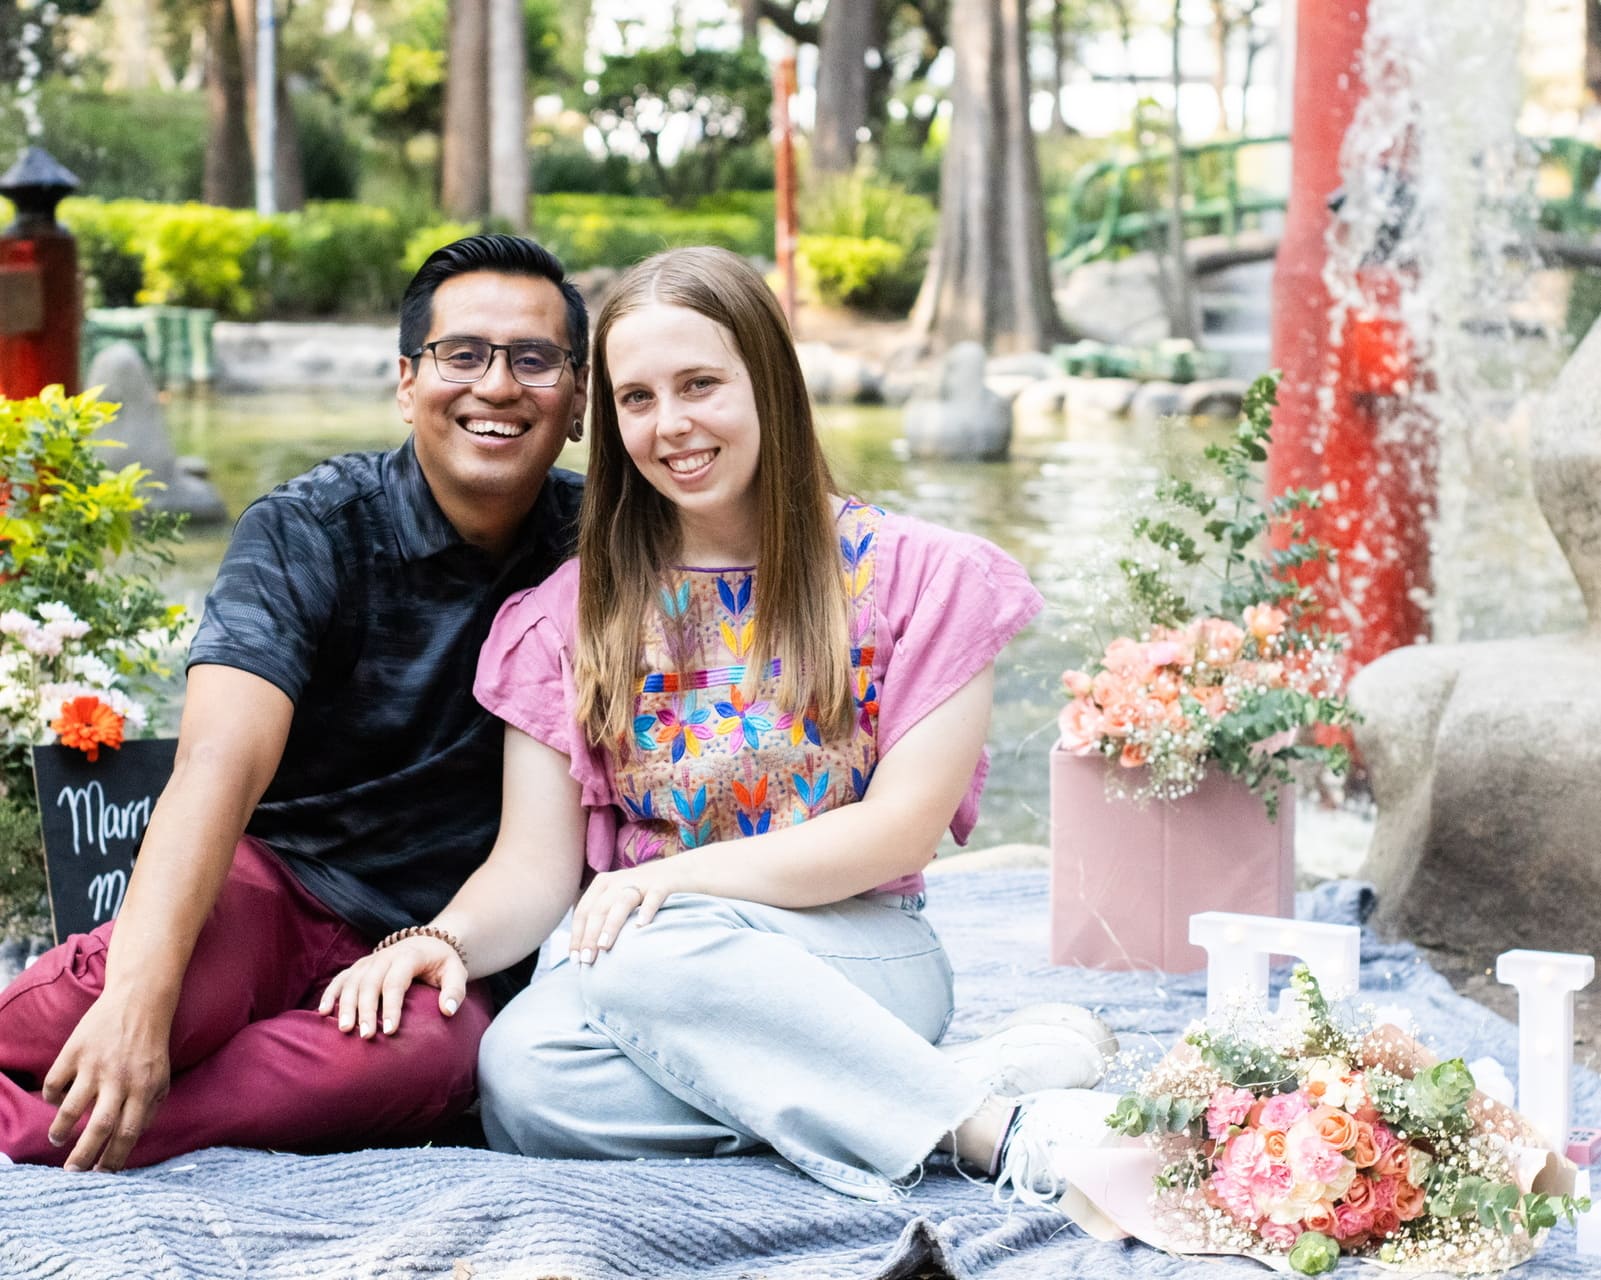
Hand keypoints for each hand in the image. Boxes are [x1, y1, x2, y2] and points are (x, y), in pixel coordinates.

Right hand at [42, 991, 172, 1172]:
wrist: (139, 1000)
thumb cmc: (151, 1043)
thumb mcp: (161, 1075)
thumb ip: (151, 1107)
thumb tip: (132, 1138)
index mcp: (145, 1087)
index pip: (129, 1132)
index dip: (115, 1157)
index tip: (102, 1174)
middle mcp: (120, 1079)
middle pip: (100, 1127)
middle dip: (84, 1155)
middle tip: (72, 1172)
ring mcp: (94, 1065)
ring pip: (71, 1108)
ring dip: (61, 1129)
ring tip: (57, 1140)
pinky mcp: (74, 1051)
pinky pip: (54, 1083)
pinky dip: (51, 1097)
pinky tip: (56, 1103)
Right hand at [317, 937, 465, 1038]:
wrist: (427, 941)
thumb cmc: (442, 962)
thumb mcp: (456, 972)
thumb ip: (455, 990)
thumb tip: (448, 1011)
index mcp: (409, 956)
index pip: (396, 982)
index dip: (392, 1007)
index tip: (391, 1031)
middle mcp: (385, 956)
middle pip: (370, 983)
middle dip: (366, 1010)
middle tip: (366, 1036)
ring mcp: (369, 960)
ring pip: (352, 981)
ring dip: (345, 1005)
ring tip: (344, 1029)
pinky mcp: (359, 966)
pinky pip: (340, 979)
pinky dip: (330, 993)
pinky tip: (322, 1013)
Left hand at [569, 865, 674, 964]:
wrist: (681, 871)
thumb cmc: (644, 894)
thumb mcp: (618, 899)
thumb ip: (602, 918)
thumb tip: (584, 951)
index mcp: (603, 884)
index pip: (584, 911)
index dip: (577, 935)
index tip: (575, 959)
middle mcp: (619, 880)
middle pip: (599, 909)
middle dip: (589, 935)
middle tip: (586, 959)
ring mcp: (641, 881)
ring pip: (621, 903)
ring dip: (611, 925)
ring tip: (604, 946)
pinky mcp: (663, 884)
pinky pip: (653, 897)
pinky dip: (646, 910)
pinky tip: (641, 926)